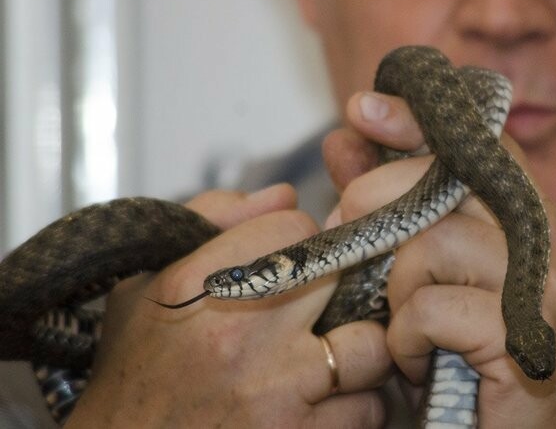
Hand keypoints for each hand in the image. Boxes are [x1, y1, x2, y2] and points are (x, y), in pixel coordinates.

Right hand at [66, 184, 391, 427]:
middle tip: (316, 307)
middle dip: (335, 287)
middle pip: (341, 276)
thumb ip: (212, 220)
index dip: (299, 243)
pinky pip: (368, 409)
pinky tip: (325, 402)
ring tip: (330, 357)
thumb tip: (283, 195)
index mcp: (199, 283)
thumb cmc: (137, 373)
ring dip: (358, 349)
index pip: (296, 226)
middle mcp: (241, 332)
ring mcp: (276, 389)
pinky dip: (356, 404)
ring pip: (371, 345)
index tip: (289, 264)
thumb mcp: (146, 284)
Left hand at [324, 91, 555, 427]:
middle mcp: (537, 235)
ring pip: (427, 245)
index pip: (469, 139)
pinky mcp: (516, 334)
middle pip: (436, 181)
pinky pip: (425, 309)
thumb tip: (344, 138)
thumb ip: (386, 199)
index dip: (413, 119)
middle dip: (375, 210)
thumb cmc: (459, 346)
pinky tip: (420, 361)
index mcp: (519, 210)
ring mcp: (534, 283)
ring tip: (409, 327)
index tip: (360, 108)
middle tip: (359, 253)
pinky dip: (405, 340)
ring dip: (395, 294)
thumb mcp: (415, 265)